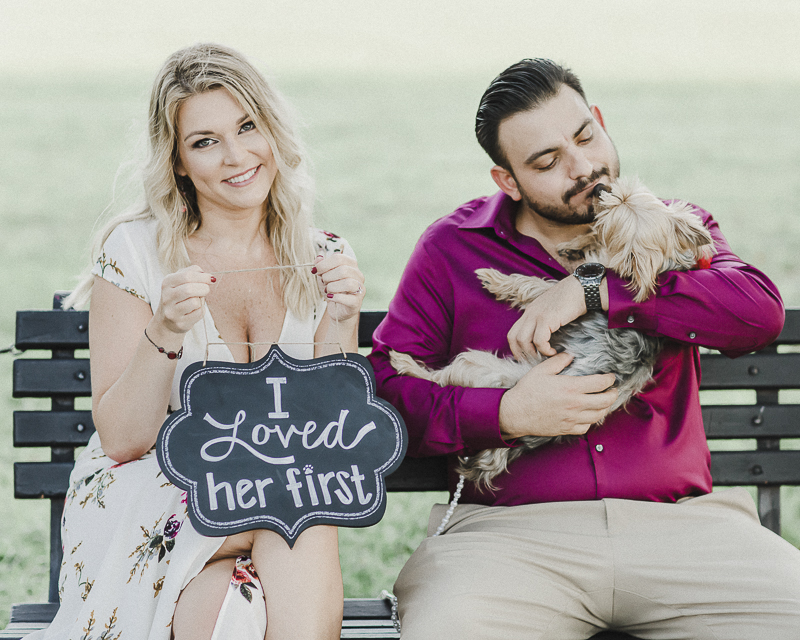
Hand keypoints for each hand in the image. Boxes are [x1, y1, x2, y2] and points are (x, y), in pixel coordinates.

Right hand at [153, 265, 214, 334]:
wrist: (167, 321)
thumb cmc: (178, 297)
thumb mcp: (180, 282)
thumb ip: (193, 273)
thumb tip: (209, 276)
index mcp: (167, 283)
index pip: (187, 276)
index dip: (202, 276)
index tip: (210, 278)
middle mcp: (167, 297)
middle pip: (190, 289)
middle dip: (204, 288)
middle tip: (206, 289)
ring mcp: (172, 311)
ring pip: (195, 302)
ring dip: (201, 300)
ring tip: (197, 300)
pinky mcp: (180, 323)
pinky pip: (199, 313)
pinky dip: (201, 310)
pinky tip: (194, 310)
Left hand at [313, 254, 364, 322]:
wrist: (337, 309)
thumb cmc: (332, 290)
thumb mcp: (324, 276)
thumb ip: (321, 266)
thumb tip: (319, 258)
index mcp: (351, 265)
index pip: (339, 258)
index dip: (324, 264)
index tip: (315, 271)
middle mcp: (358, 275)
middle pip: (343, 270)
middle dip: (328, 277)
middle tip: (323, 282)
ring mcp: (360, 289)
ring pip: (348, 283)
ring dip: (332, 287)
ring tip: (327, 290)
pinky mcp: (357, 302)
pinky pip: (347, 298)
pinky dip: (335, 297)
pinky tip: (330, 297)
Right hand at [498, 352, 617, 439]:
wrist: (515, 413)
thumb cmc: (527, 391)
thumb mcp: (541, 370)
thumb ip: (558, 361)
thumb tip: (571, 355)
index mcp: (571, 387)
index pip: (600, 383)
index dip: (609, 379)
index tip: (610, 377)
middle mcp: (575, 404)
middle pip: (605, 401)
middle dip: (613, 394)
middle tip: (613, 390)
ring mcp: (572, 418)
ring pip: (599, 415)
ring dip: (605, 408)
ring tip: (604, 402)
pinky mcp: (567, 429)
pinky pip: (586, 427)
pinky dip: (591, 420)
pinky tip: (589, 414)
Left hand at [507, 275, 606, 360]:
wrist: (583, 288)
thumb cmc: (572, 300)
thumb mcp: (552, 311)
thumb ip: (544, 322)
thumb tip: (545, 339)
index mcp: (529, 312)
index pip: (513, 333)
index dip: (516, 348)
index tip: (526, 358)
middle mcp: (530, 313)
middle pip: (513, 338)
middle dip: (521, 353)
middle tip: (534, 362)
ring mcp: (537, 315)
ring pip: (523, 340)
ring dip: (533, 353)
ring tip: (545, 357)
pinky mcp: (547, 318)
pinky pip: (539, 340)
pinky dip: (545, 350)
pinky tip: (554, 352)